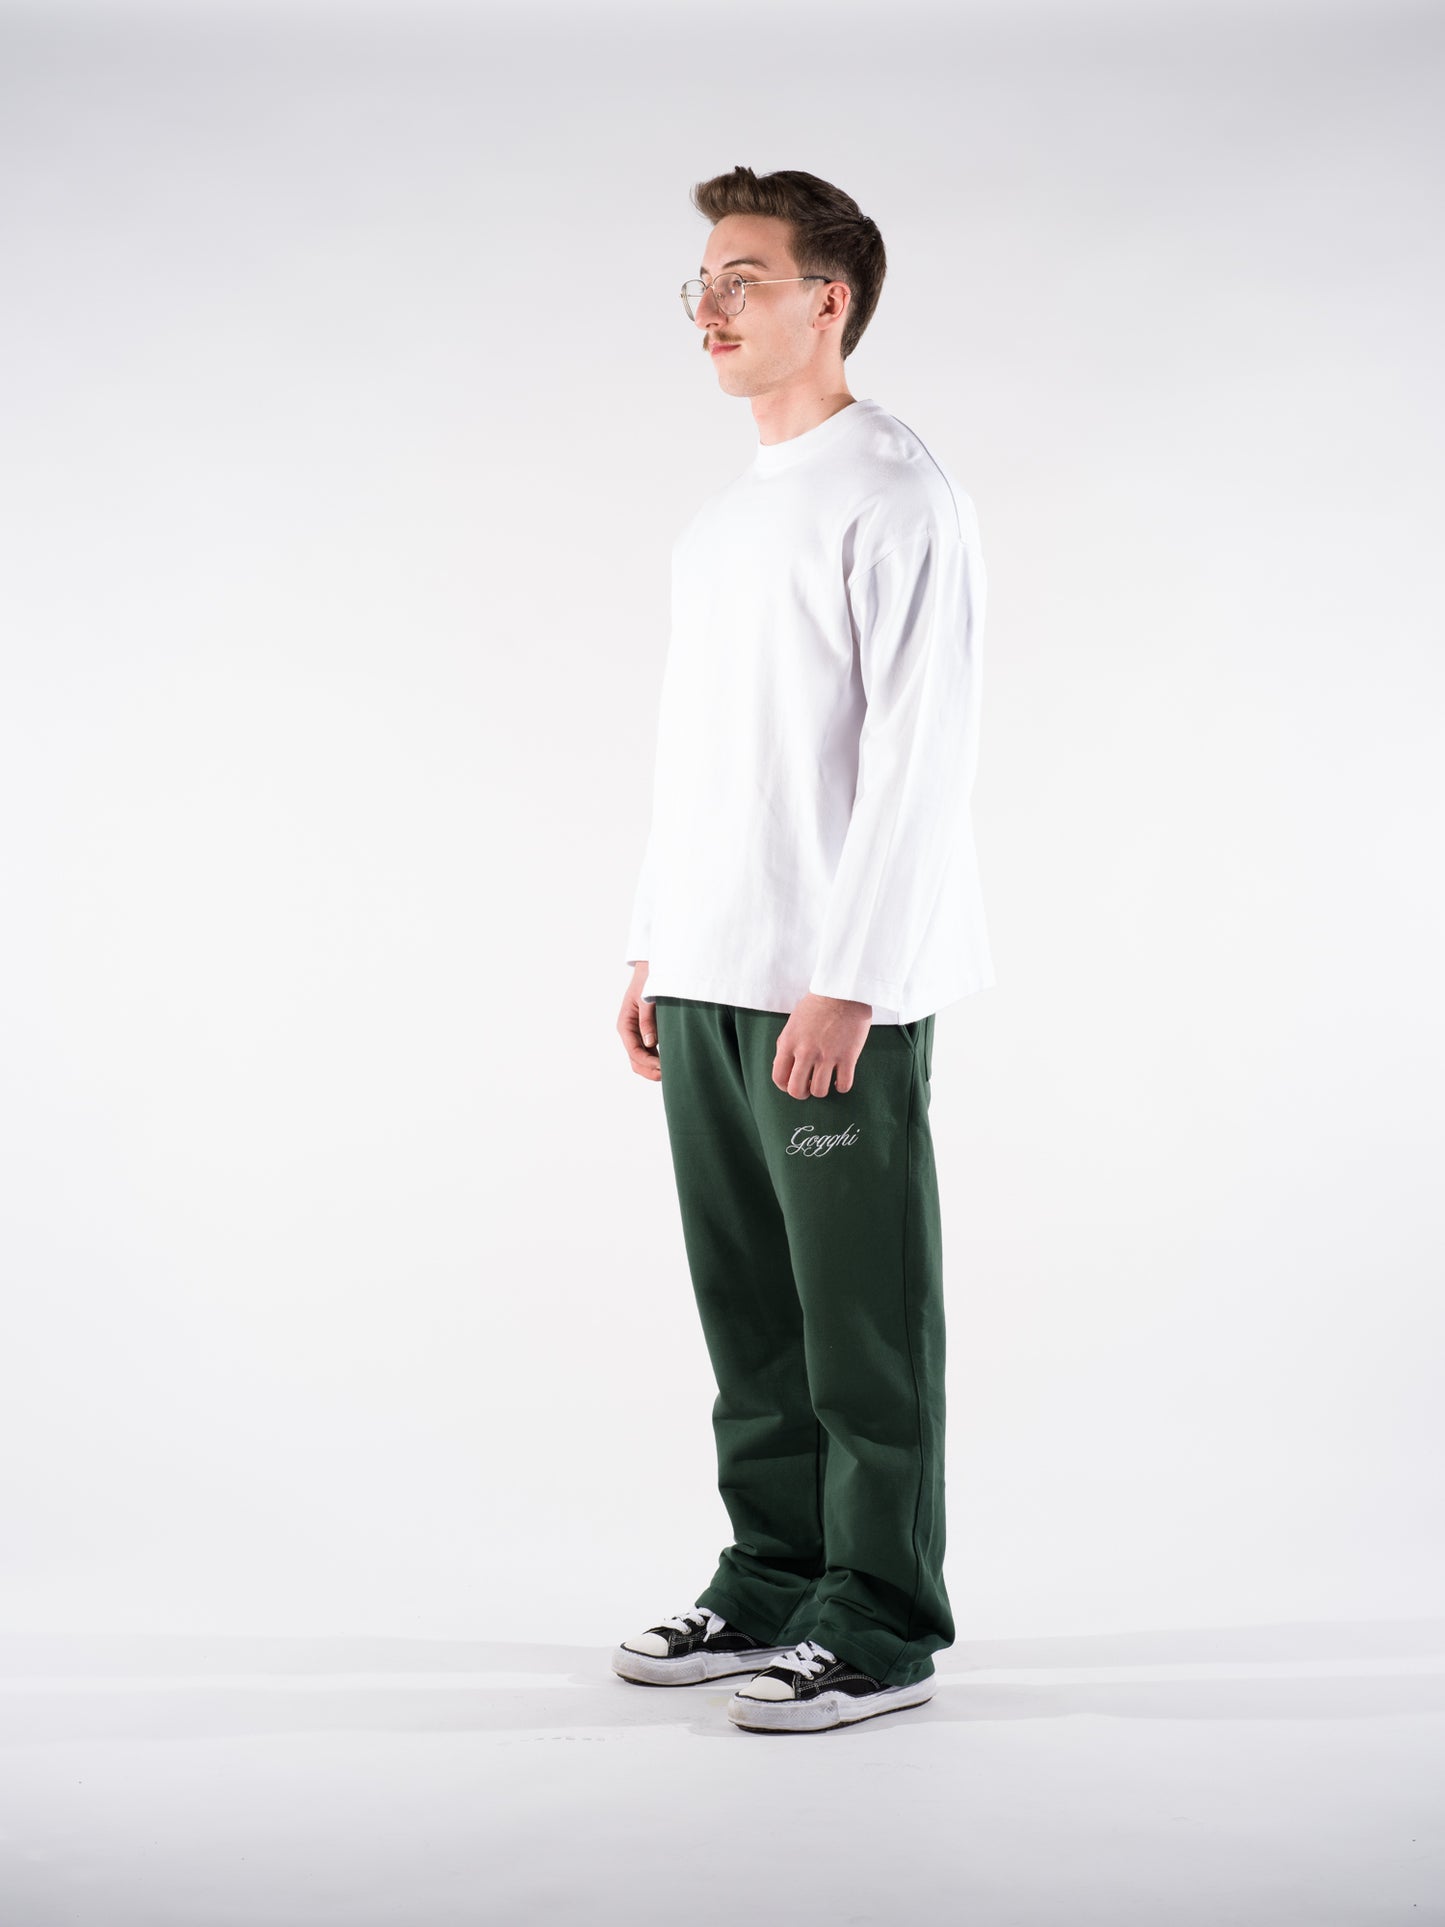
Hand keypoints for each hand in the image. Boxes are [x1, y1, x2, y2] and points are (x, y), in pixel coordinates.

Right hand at [617, 961, 660, 1081]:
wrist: (652, 966)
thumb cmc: (648, 978)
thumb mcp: (647, 997)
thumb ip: (647, 1019)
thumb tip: (649, 1043)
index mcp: (625, 1024)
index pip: (634, 1051)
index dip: (648, 1062)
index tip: (664, 1067)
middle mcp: (629, 1031)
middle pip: (635, 1060)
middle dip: (649, 1070)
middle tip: (669, 1073)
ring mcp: (637, 1032)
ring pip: (642, 1058)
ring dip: (653, 1067)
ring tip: (672, 1070)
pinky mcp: (647, 1030)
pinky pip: (649, 1050)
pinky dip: (657, 1058)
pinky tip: (670, 1060)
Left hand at [773, 992, 871, 1098]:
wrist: (843, 991)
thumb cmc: (817, 1005)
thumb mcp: (793, 1023)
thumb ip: (786, 1045)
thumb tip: (783, 1065)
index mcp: (789, 1043)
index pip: (778, 1078)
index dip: (784, 1087)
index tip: (793, 1085)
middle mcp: (806, 1051)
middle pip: (796, 1090)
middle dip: (802, 1093)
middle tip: (808, 1087)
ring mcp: (827, 1055)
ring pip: (820, 1091)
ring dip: (822, 1089)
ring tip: (826, 1080)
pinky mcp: (848, 1056)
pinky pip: (844, 1085)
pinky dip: (842, 1086)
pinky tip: (841, 1078)